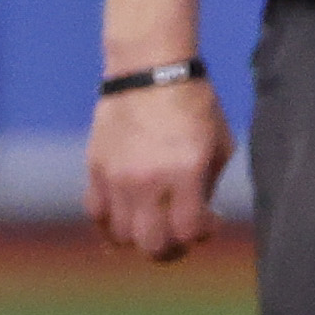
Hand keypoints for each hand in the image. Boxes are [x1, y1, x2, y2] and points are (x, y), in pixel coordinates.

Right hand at [84, 78, 235, 260]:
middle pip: (152, 245)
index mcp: (185, 171)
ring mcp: (117, 175)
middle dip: (171, 248)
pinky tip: (126, 211)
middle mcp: (148, 178)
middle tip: (179, 233)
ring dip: (140, 236)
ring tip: (152, 221)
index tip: (209, 220)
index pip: (187, 232)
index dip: (201, 235)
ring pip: (122, 236)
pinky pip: (96, 212)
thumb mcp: (219, 142)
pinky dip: (111, 221)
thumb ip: (209, 184)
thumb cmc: (193, 102)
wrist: (149, 66)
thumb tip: (200, 214)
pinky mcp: (95, 166)